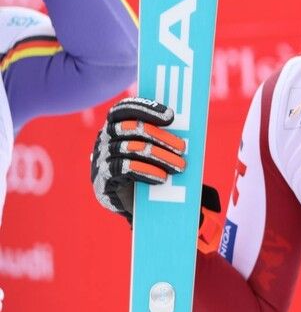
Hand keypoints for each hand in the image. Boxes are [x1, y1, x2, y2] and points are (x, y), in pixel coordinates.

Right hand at [90, 97, 186, 221]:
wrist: (134, 203)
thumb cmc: (149, 167)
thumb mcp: (155, 148)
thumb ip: (164, 134)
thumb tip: (189, 125)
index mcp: (116, 124)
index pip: (124, 108)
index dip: (146, 108)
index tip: (170, 116)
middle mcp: (104, 138)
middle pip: (131, 127)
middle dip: (160, 136)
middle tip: (182, 147)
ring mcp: (101, 157)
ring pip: (133, 148)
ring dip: (160, 157)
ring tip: (179, 167)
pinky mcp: (102, 178)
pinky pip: (125, 169)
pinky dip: (147, 171)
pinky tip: (162, 177)